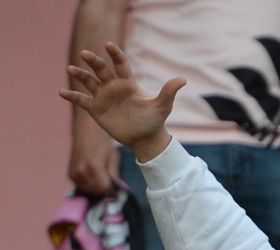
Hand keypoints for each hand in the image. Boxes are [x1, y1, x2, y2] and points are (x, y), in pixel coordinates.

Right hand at [60, 42, 184, 161]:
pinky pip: (81, 100)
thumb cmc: (154, 121)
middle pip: (101, 70)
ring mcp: (103, 97)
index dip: (115, 54)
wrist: (145, 139)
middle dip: (93, 61)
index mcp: (127, 83)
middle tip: (85, 54)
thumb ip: (169, 92)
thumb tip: (183, 80)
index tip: (108, 45)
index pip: (120, 64)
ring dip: (79, 75)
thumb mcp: (163, 106)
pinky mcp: (96, 109)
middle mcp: (113, 87)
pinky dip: (71, 96)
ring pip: (88, 82)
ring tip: (71, 69)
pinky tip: (61, 92)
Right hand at [68, 123, 118, 195]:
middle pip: (97, 191)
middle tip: (112, 184)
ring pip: (89, 191)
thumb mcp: (113, 157)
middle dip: (106, 190)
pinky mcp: (70, 175)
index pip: (105, 188)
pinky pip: (82, 187)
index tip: (118, 189)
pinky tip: (95, 178)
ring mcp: (74, 174)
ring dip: (98, 189)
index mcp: (93, 167)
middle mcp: (81, 172)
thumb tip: (118, 189)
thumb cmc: (101, 142)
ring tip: (103, 179)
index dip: (113, 190)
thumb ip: (114, 175)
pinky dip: (90, 186)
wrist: (85, 130)